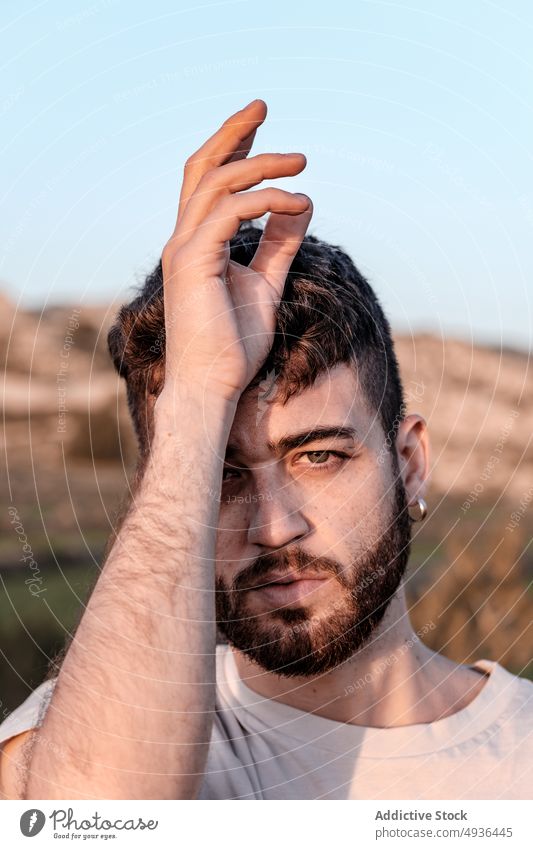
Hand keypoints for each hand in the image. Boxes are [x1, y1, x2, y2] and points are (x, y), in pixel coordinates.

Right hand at [157, 99, 312, 405]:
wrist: (211, 387)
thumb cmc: (233, 346)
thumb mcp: (265, 284)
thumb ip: (279, 244)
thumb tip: (301, 203)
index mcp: (197, 244)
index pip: (209, 183)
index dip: (232, 149)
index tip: (260, 125)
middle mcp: (184, 239)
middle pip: (202, 168)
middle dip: (232, 133)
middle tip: (262, 105)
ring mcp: (184, 249)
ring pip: (217, 183)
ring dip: (261, 165)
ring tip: (301, 163)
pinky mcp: (194, 263)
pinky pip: (230, 213)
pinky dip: (266, 201)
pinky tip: (297, 203)